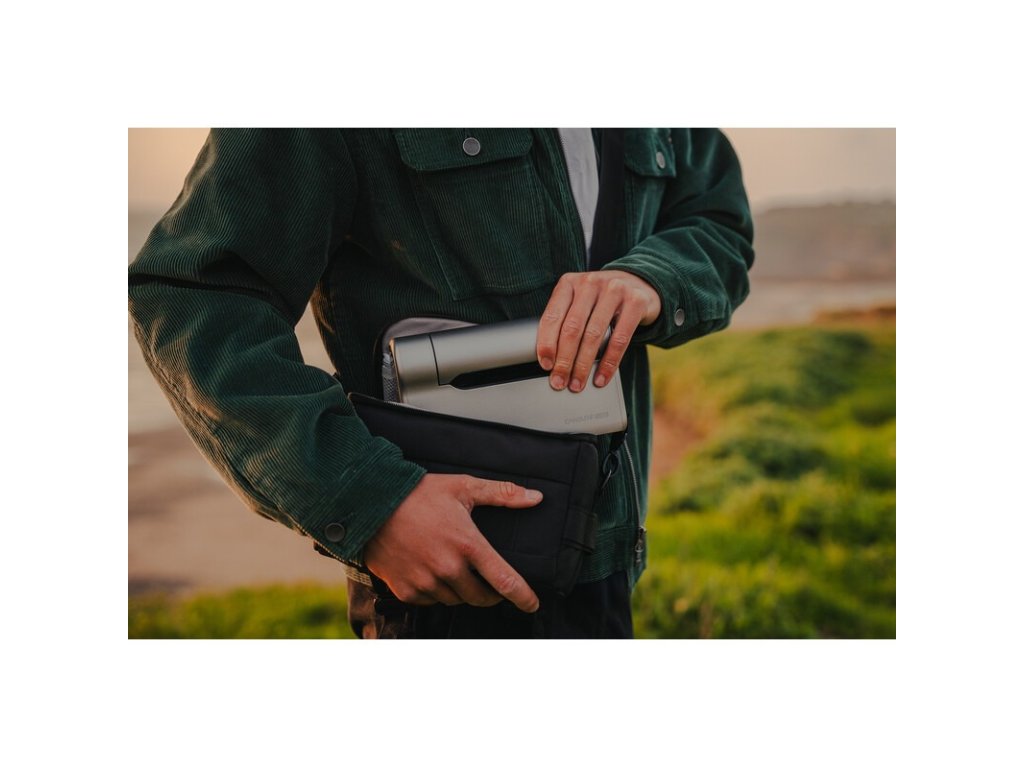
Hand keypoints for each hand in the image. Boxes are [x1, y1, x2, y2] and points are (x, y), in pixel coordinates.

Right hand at [363, 473, 542, 611]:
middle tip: (490, 582)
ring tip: (457, 571)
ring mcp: (426, 582)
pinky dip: (437, 592)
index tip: (532, 604)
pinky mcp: (406, 590)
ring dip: (463, 592)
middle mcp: (448, 568)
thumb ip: (502, 494)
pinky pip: (431, 601)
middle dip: (491, 594)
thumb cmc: (419, 494)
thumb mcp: (463, 487)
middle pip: (481, 598)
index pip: (504, 580)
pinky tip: (433, 573)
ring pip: (456, 600)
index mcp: (467, 544)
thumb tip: (535, 498)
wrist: (371, 504)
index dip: (523, 596)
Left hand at [536, 270, 660, 392]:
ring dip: (583, 366)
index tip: (546, 365)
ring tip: (578, 384)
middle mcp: (590, 283)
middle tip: (560, 382)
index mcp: (569, 283)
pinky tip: (601, 377)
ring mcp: (614, 289)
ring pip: (594, 335)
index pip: (552, 316)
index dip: (547, 344)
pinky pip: (619, 339)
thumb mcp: (580, 301)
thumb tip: (550, 360)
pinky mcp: (636, 301)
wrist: (639, 284)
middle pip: (572, 328)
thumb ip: (565, 320)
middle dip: (564, 361)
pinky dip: (609, 363)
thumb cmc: (601, 300)